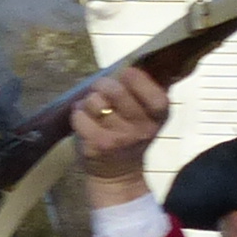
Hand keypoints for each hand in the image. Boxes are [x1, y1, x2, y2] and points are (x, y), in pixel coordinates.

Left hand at [72, 64, 170, 200]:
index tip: (126, 75)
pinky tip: (84, 120)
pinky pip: (79, 115)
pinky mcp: (96, 145)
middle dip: (104, 85)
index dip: (135, 78)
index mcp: (158, 117)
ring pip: (94, 101)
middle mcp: (141, 128)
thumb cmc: (131, 136)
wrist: (119, 176)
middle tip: (102, 89)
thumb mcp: (147, 116)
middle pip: (116, 90)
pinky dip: (77, 114)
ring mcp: (118, 138)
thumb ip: (144, 91)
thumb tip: (133, 60)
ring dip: (89, 101)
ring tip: (94, 110)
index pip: (152, 92)